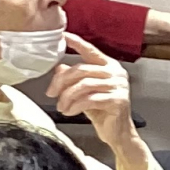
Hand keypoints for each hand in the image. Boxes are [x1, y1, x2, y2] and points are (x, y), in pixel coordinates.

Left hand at [46, 34, 137, 155]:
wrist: (118, 133)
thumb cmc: (102, 111)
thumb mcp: (84, 92)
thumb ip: (74, 79)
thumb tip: (58, 67)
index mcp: (109, 66)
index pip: (90, 50)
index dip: (76, 42)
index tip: (62, 36)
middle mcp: (116, 73)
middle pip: (81, 69)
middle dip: (61, 82)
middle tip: (51, 93)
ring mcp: (119, 86)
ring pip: (84, 85)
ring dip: (67, 97)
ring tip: (61, 106)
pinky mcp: (118, 100)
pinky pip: (90, 99)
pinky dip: (75, 106)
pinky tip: (69, 111)